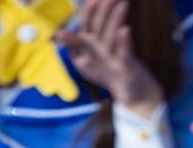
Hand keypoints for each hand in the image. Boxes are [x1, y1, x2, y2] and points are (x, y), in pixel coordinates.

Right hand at [58, 0, 162, 115]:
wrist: (132, 94)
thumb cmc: (112, 71)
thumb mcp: (93, 57)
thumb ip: (78, 42)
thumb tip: (60, 30)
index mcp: (88, 47)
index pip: (86, 24)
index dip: (88, 10)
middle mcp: (96, 54)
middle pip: (96, 29)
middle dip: (101, 11)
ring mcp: (110, 61)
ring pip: (109, 38)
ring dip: (114, 20)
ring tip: (122, 2)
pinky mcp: (125, 69)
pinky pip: (124, 53)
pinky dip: (124, 42)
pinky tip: (126, 29)